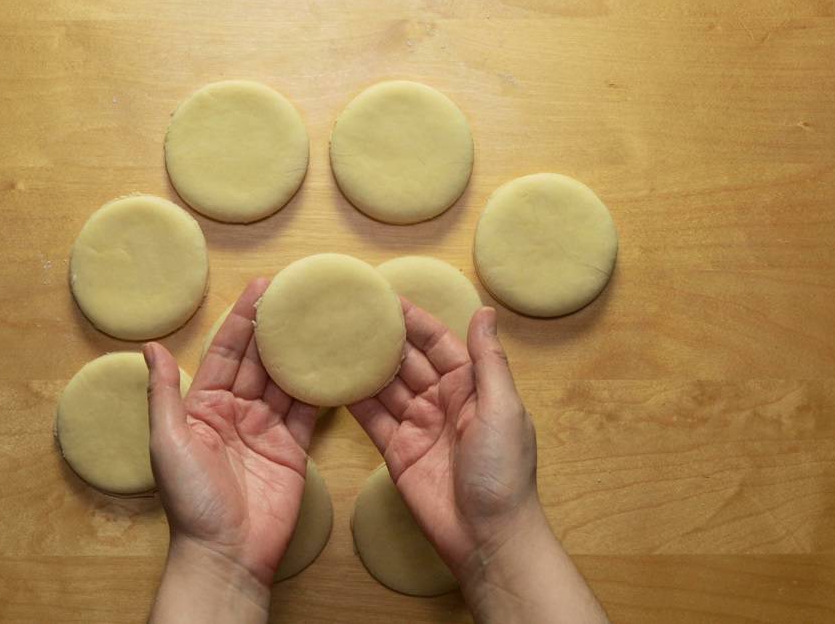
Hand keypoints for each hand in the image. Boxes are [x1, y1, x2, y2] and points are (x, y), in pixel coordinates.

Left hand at [144, 278, 316, 622]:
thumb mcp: (168, 441)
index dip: (243, 319)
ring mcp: (266, 430)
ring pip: (286, 380)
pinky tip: (336, 362)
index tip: (262, 288)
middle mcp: (236, 412)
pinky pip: (309, 411)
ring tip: (321, 317)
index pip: (227, 352)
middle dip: (277, 327)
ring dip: (301, 351)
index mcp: (204, 406)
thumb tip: (148, 346)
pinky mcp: (293, 449)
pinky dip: (322, 387)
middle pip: (260, 360)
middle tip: (299, 292)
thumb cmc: (191, 502)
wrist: (227, 553)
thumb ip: (163, 393)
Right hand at [350, 302, 606, 622]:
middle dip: (381, 338)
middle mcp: (443, 401)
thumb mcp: (503, 409)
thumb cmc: (503, 473)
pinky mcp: (396, 451)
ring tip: (331, 339)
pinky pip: (372, 418)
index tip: (385, 297)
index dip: (413, 320)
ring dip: (362, 365)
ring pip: (385, 386)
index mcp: (472, 386)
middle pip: (406, 360)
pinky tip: (330, 379)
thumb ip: (488, 361)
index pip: (438, 342)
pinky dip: (352, 399)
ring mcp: (418, 425)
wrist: (487, 537)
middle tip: (347, 313)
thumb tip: (484, 311)